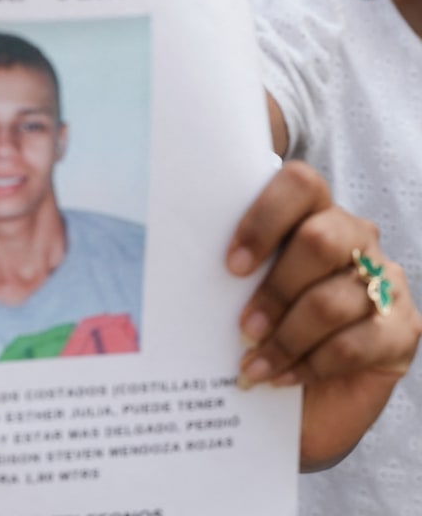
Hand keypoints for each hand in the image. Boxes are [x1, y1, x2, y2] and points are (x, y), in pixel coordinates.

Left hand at [227, 161, 421, 468]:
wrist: (304, 397)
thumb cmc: (264, 327)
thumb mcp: (242, 289)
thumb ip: (231, 266)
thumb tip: (181, 262)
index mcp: (312, 211)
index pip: (299, 183)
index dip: (263, 218)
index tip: (231, 264)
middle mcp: (354, 236)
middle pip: (319, 240)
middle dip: (275, 288)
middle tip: (244, 326)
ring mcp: (385, 280)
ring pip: (334, 299)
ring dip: (287, 336)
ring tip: (255, 360)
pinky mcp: (402, 329)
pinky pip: (356, 342)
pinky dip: (311, 363)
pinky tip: (283, 376)